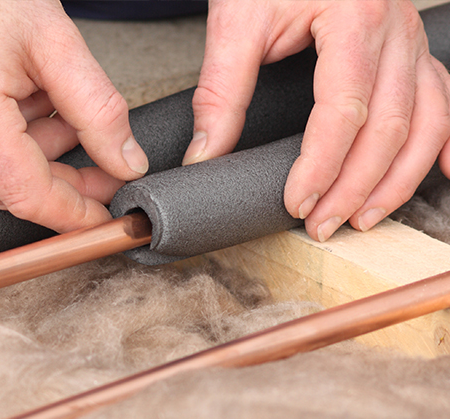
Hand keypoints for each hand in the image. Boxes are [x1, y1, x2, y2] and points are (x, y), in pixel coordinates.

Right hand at [0, 0, 147, 232]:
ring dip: (31, 154)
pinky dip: (0, 142)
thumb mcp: (54, 43)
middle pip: (11, 191)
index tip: (106, 216)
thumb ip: (98, 110)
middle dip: (60, 175)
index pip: (30, 196)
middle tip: (96, 150)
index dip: (75, 213)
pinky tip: (14, 100)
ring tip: (47, 100)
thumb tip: (126, 164)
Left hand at [184, 0, 449, 240]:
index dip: (320, 165)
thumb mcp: (237, 20)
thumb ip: (222, 90)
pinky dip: (444, 142)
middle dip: (356, 185)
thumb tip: (205, 154)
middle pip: (390, 125)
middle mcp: (395, 29)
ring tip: (363, 217)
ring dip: (398, 178)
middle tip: (322, 224)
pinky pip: (444, 99)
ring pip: (426, 121)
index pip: (344, 111)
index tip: (295, 202)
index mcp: (353, 18)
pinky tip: (443, 175)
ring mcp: (411, 39)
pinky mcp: (412, 47)